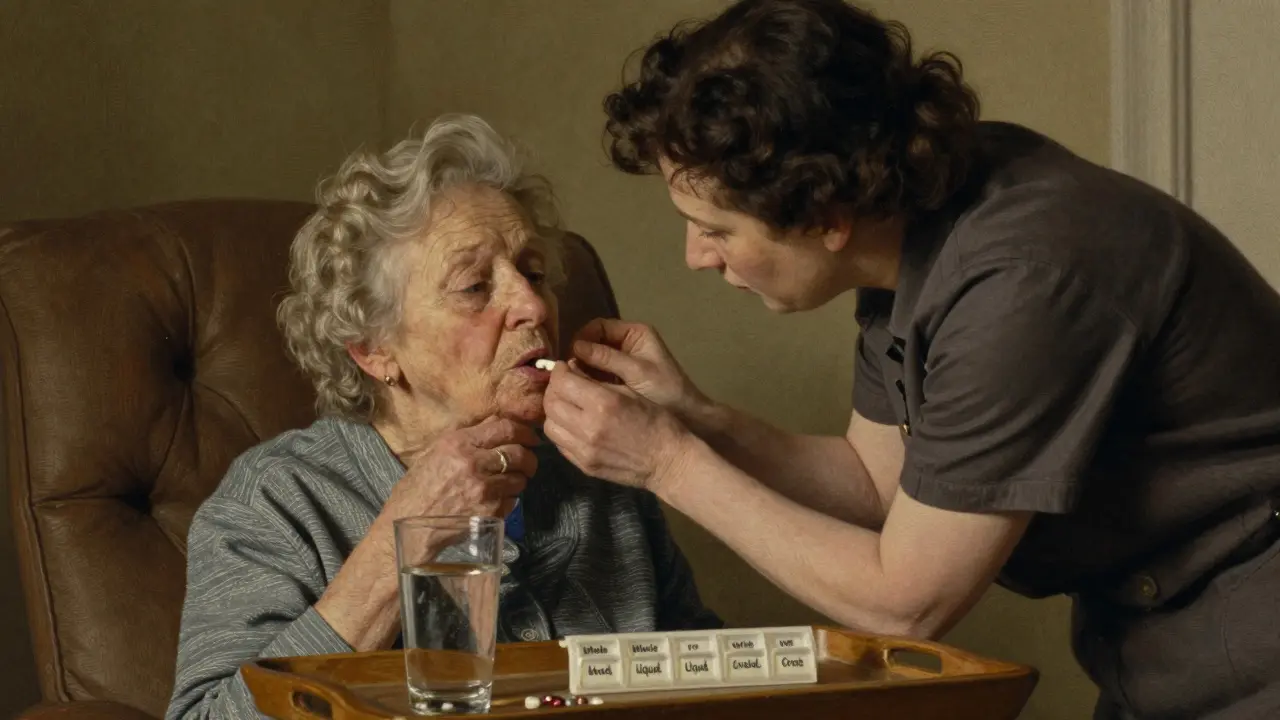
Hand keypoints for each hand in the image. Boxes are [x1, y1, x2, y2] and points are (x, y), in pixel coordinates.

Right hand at [382, 416, 538, 523]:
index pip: (505, 428)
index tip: (531, 438)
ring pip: (520, 478)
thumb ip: (467, 436)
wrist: (410, 524)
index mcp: (459, 443)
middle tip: (528, 463)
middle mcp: (473, 463)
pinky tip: (495, 500)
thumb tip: (496, 422)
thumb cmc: (418, 487)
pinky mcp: (490, 512)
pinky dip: (509, 500)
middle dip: (529, 457)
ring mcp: (484, 489)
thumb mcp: (435, 452)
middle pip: (519, 453)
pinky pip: (513, 500)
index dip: (525, 432)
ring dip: (519, 480)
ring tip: (507, 483)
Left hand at [543, 363, 693, 494]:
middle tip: (563, 384)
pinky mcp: (584, 465)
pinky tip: (573, 425)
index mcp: (603, 404)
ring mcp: (584, 450)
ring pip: (549, 426)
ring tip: (567, 405)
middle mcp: (588, 428)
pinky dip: (561, 431)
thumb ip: (598, 382)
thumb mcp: (630, 393)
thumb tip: (572, 371)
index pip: (562, 382)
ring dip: (554, 412)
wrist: (668, 461)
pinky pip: (559, 444)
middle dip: (553, 389)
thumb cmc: (656, 421)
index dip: (559, 371)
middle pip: (550, 404)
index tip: (564, 367)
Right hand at [571, 318, 709, 418]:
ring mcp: (621, 362)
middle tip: (565, 372)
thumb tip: (575, 348)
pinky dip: (588, 382)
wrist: (687, 417)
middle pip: (592, 342)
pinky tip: (579, 392)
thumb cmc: (667, 391)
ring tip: (569, 384)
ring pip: (592, 360)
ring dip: (581, 370)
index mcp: (635, 334)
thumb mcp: (637, 372)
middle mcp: (626, 343)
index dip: (582, 338)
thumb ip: (608, 358)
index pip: (599, 326)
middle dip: (579, 355)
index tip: (570, 355)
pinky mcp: (618, 379)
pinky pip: (597, 375)